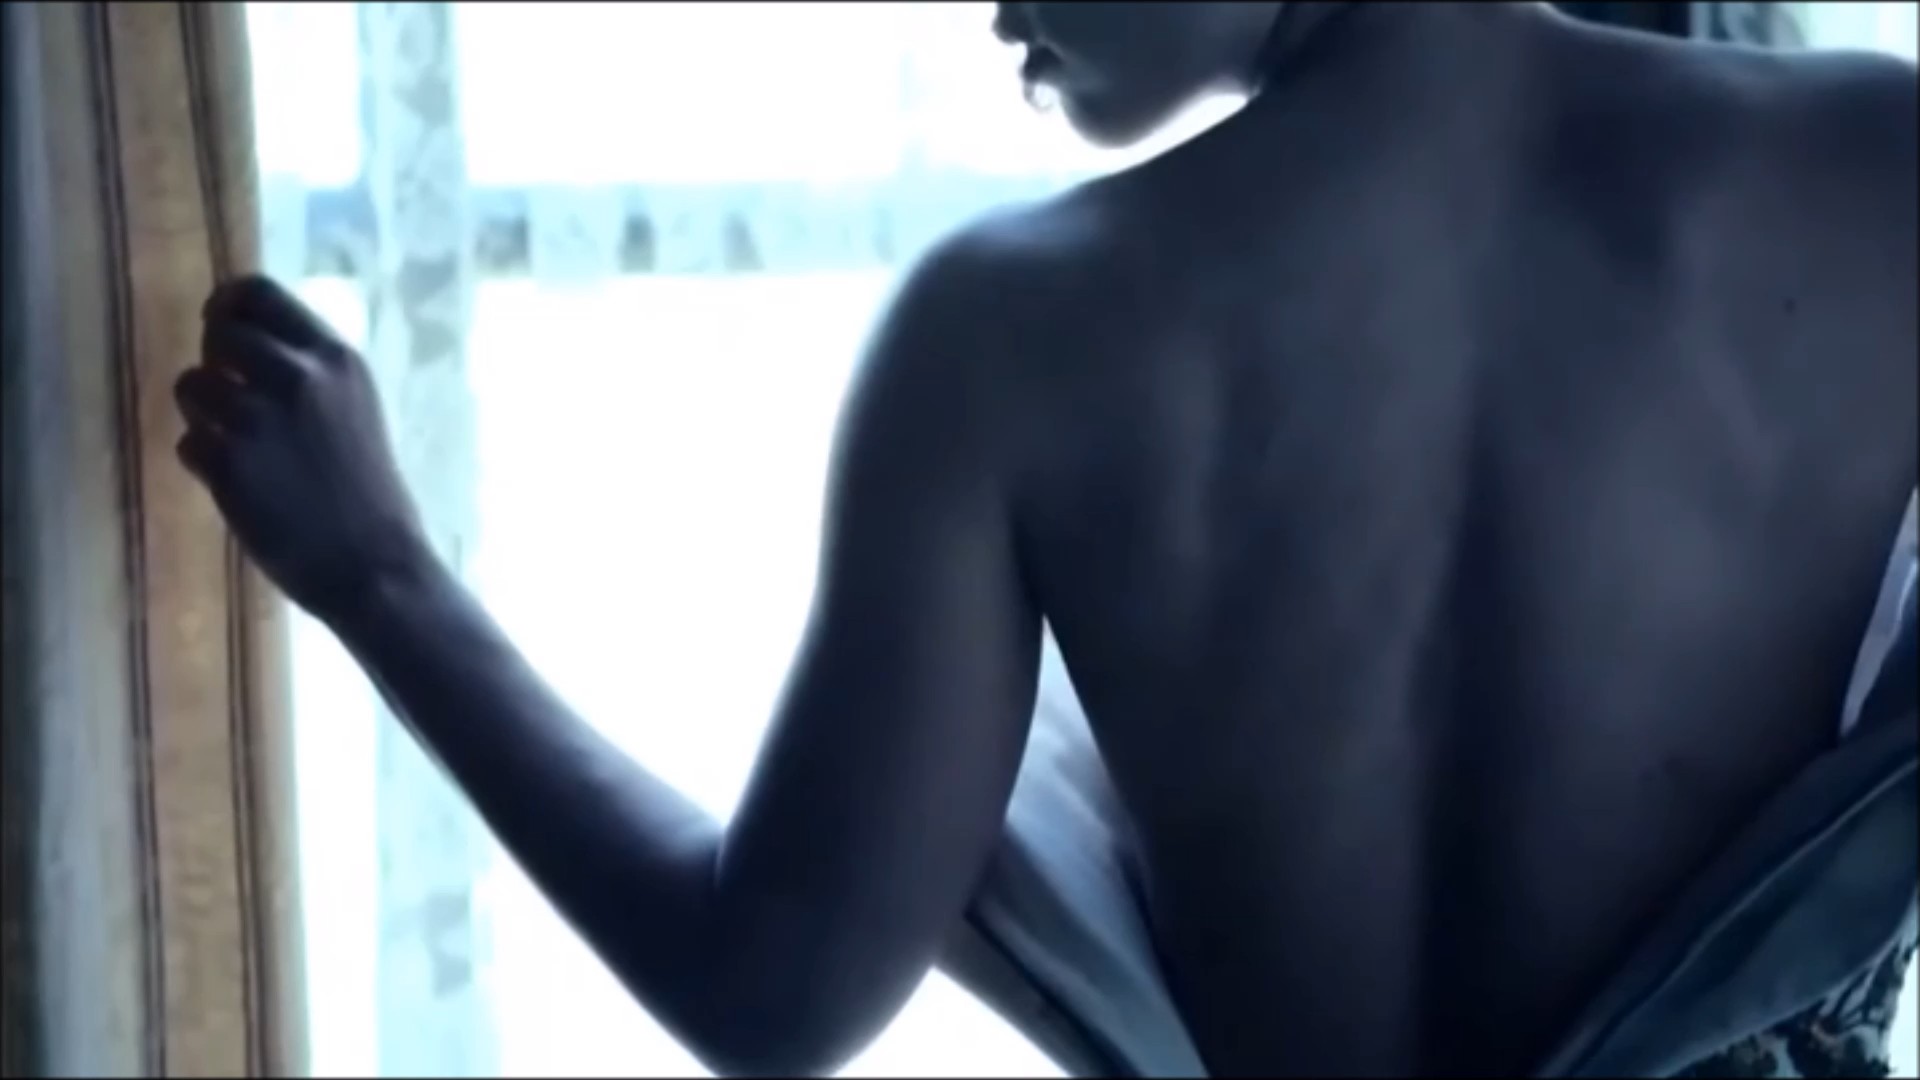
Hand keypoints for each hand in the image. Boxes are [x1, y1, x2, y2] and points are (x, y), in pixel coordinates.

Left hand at [175, 275, 433, 616]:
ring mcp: (257, 420)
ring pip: (191, 385)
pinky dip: (203, 458)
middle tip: (228, 392)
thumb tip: (247, 340)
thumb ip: (311, 371)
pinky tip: (238, 483)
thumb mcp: (355, 407)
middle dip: (213, 360)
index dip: (227, 303)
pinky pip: (188, 441)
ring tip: (237, 444)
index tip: (221, 324)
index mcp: (336, 358)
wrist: (374, 564)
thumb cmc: (371, 490)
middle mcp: (296, 377)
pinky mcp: (228, 465)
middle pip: (218, 333)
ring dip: (202, 411)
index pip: (259, 293)